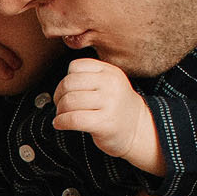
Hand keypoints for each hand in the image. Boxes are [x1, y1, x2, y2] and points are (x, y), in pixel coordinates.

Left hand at [53, 59, 166, 175]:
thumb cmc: (116, 107)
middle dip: (58, 95)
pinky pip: (73, 119)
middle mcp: (111, 84)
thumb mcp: (109, 83)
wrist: (138, 129)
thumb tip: (59, 86)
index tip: (66, 91)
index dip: (65, 79)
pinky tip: (59, 124)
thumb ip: (89, 77)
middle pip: (69, 83)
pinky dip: (60, 122)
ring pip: (69, 101)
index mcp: (110, 71)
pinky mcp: (104, 122)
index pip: (76, 66)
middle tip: (60, 105)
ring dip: (59, 110)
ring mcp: (109, 103)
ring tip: (61, 115)